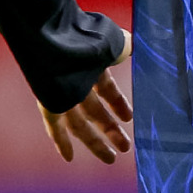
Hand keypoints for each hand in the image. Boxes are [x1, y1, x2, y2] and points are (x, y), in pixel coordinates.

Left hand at [42, 29, 133, 163]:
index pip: (108, 90)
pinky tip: (69, 158)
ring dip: (95, 141)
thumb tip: (143, 49)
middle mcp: (78, 81)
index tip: (130, 118)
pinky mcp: (49, 101)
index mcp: (94, 66)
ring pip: (80, 123)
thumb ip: (129, 50)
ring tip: (111, 158)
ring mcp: (63, 92)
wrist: (57, 34)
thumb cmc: (90, 37)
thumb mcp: (118, 44)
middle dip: (111, 129)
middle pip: (96, 111)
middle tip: (125, 146)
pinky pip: (55, 125)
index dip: (119, 104)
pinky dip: (62, 141)